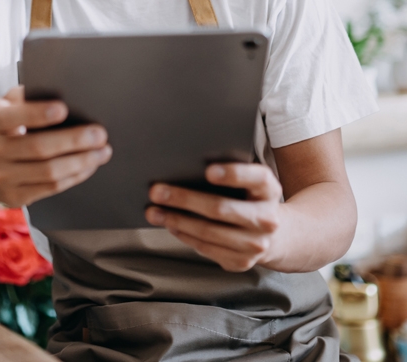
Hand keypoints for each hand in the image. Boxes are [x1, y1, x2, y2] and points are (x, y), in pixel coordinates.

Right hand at [0, 85, 111, 207]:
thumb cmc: (5, 128)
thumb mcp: (7, 107)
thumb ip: (27, 97)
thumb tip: (63, 90)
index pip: (13, 117)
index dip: (38, 113)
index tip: (64, 109)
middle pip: (38, 147)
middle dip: (73, 141)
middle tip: (99, 134)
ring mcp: (1, 177)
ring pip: (48, 172)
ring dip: (81, 161)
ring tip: (102, 151)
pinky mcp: (14, 197)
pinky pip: (51, 188)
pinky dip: (75, 176)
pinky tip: (89, 165)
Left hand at [145, 163, 283, 271]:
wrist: (275, 234)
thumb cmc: (248, 197)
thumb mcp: (248, 181)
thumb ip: (226, 172)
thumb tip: (182, 167)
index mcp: (269, 189)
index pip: (256, 177)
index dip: (233, 174)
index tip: (207, 171)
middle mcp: (267, 218)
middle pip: (220, 208)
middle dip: (183, 199)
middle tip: (155, 191)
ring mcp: (256, 244)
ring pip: (208, 232)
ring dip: (176, 220)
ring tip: (153, 211)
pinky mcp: (242, 262)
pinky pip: (206, 248)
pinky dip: (184, 235)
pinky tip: (169, 225)